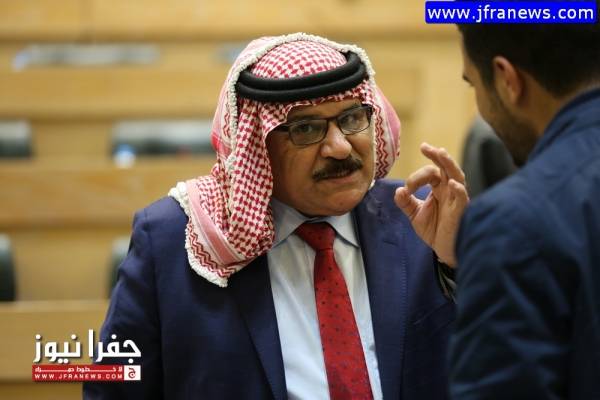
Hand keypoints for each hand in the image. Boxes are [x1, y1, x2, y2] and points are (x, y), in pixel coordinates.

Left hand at [394, 143, 468, 266]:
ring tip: (440, 153)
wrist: (445, 251)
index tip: (407, 188)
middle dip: (437, 156)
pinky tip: (452, 184)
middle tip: (425, 147)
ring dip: (449, 164)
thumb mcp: (415, 215)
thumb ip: (406, 202)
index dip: (416, 177)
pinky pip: (463, 198)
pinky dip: (459, 190)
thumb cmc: (435, 231)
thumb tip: (398, 190)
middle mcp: (450, 190)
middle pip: (446, 168)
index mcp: (439, 189)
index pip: (431, 173)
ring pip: (457, 176)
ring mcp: (457, 199)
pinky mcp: (461, 212)